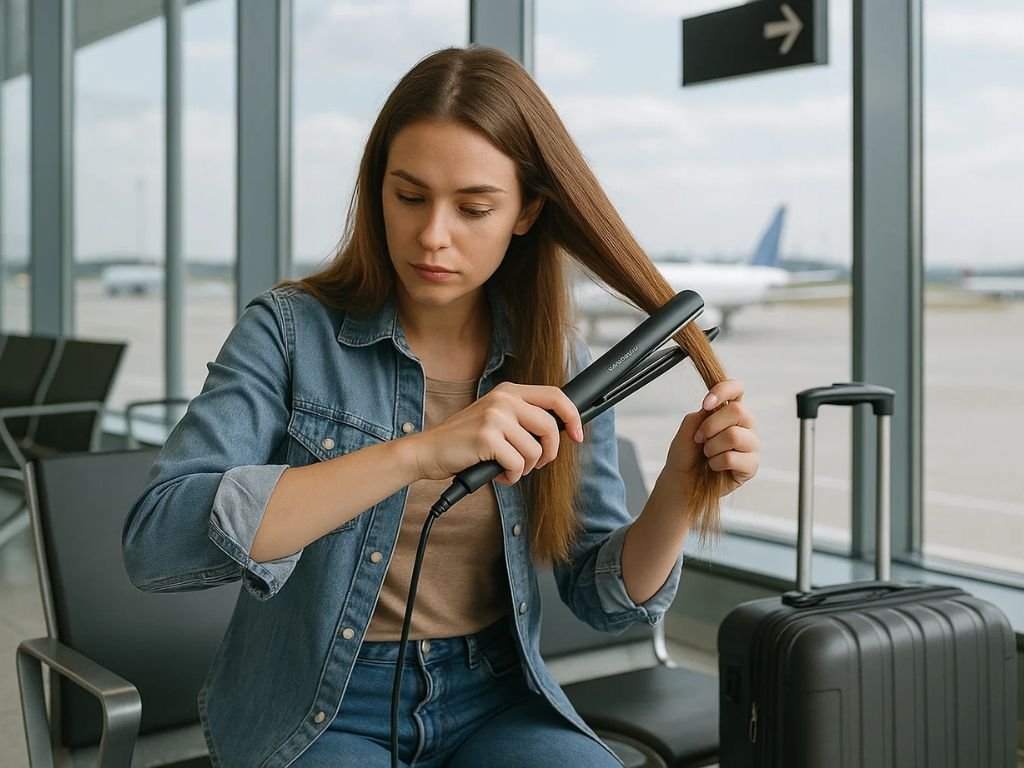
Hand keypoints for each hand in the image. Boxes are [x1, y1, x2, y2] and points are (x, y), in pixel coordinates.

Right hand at [406, 382, 583, 484]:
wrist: (428, 451)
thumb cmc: (464, 441)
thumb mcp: (495, 419)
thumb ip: (522, 419)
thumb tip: (560, 431)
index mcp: (508, 391)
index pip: (555, 396)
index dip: (572, 417)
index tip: (577, 435)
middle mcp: (503, 399)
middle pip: (550, 427)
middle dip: (550, 452)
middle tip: (536, 464)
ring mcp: (495, 417)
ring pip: (535, 451)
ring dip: (524, 469)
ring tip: (507, 468)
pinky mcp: (487, 438)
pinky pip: (517, 465)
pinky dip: (510, 477)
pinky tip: (497, 474)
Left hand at [665, 379, 758, 494]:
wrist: (682, 480)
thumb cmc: (687, 453)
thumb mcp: (689, 428)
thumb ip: (703, 414)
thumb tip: (715, 409)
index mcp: (730, 411)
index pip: (737, 388)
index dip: (723, 391)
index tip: (706, 404)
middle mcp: (745, 425)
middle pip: (737, 411)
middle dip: (710, 426)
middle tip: (699, 439)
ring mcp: (751, 445)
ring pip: (734, 436)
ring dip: (711, 447)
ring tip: (707, 454)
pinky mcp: (751, 465)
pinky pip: (732, 458)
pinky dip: (716, 463)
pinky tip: (714, 466)